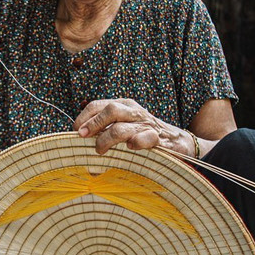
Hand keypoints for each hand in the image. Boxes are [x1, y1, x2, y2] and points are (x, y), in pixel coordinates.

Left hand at [75, 99, 198, 158]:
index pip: (97, 105)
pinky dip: (136, 142)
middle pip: (110, 110)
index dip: (83, 117)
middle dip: (93, 125)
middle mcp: (133, 111)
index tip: (76, 131)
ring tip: (100, 150)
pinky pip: (146, 138)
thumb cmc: (144, 134)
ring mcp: (146, 124)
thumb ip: (104, 128)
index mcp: (123, 105)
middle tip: (83, 138)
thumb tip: (80, 138)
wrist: (178, 141)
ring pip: (122, 127)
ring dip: (107, 139)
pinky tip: (130, 148)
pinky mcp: (159, 138)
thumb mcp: (124, 125)